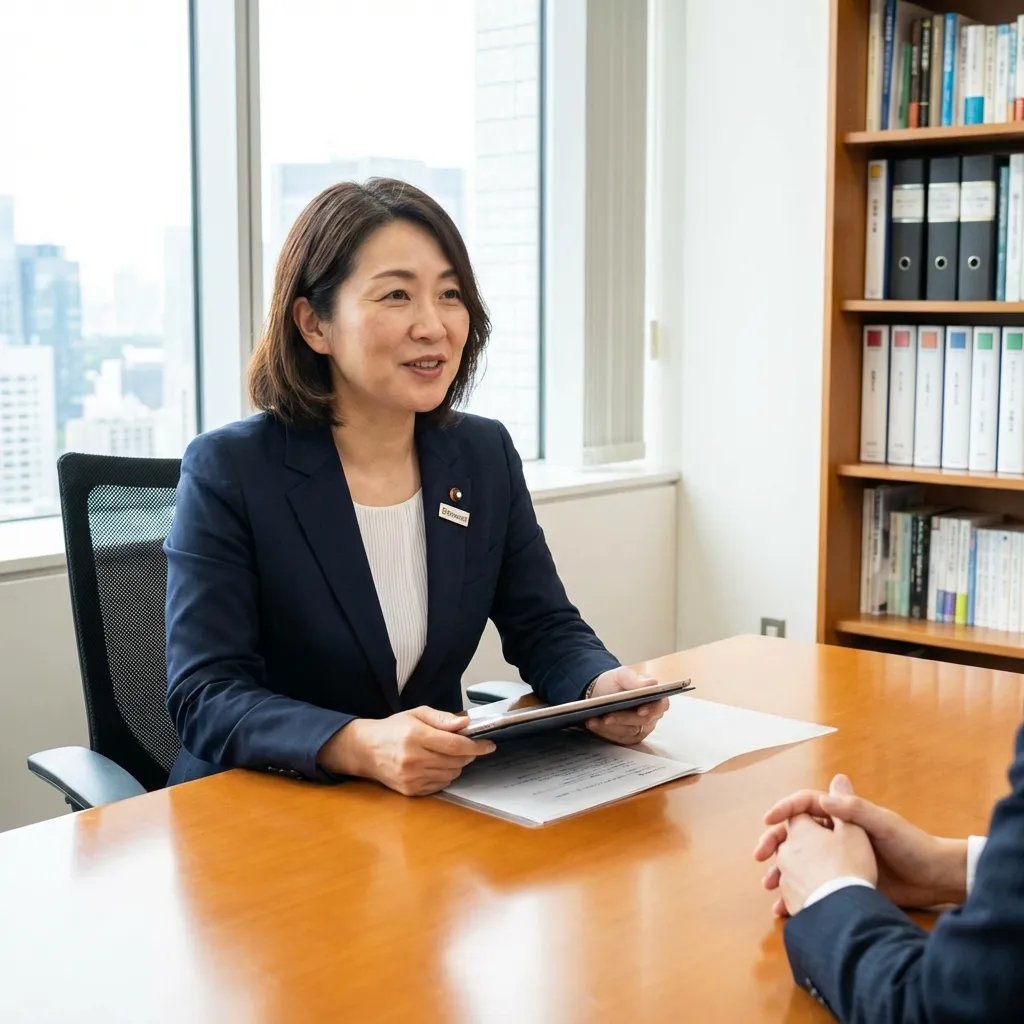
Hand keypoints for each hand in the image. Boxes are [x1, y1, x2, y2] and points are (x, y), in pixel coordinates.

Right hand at [318, 707, 495, 796]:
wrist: (365, 749)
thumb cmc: (393, 729)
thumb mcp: (416, 714)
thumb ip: (442, 718)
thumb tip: (465, 723)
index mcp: (416, 736)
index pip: (455, 745)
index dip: (476, 746)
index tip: (489, 745)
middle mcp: (413, 759)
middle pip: (456, 761)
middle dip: (468, 754)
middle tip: (467, 746)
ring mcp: (411, 777)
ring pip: (451, 774)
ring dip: (457, 765)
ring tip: (447, 754)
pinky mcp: (410, 790)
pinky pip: (440, 785)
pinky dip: (445, 775)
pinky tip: (436, 765)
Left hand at [583, 666, 669, 745]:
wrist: (598, 692)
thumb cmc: (614, 682)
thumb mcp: (622, 675)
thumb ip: (635, 680)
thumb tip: (653, 683)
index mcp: (654, 698)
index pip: (660, 705)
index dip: (652, 709)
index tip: (641, 710)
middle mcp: (650, 715)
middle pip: (642, 721)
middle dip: (623, 719)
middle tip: (607, 717)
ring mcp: (640, 728)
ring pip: (628, 732)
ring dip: (610, 726)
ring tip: (593, 719)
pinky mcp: (627, 737)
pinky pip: (617, 738)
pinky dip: (604, 731)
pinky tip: (592, 723)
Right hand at [755, 774, 967, 911]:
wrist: (934, 879)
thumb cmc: (912, 845)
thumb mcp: (884, 824)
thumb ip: (855, 810)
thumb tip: (824, 796)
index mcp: (843, 815)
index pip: (806, 804)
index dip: (785, 809)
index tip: (769, 820)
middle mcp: (836, 834)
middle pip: (796, 833)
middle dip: (774, 843)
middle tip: (760, 855)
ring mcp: (838, 859)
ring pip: (800, 862)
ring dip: (781, 872)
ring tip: (770, 887)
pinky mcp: (844, 881)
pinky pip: (813, 886)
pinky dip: (797, 895)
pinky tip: (787, 908)